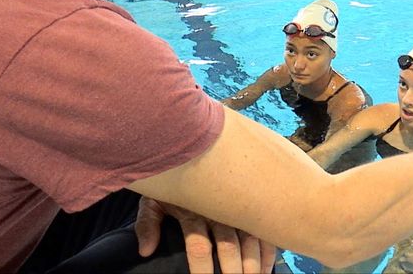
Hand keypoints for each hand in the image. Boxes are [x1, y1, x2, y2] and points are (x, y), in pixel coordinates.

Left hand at [135, 196, 275, 272]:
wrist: (192, 150)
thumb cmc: (172, 183)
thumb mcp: (154, 199)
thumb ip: (148, 224)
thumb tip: (145, 250)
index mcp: (193, 211)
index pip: (199, 247)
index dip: (202, 270)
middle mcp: (218, 210)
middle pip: (228, 246)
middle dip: (233, 270)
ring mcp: (236, 207)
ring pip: (250, 238)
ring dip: (253, 263)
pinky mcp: (250, 205)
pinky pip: (263, 229)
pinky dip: (267, 250)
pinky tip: (266, 269)